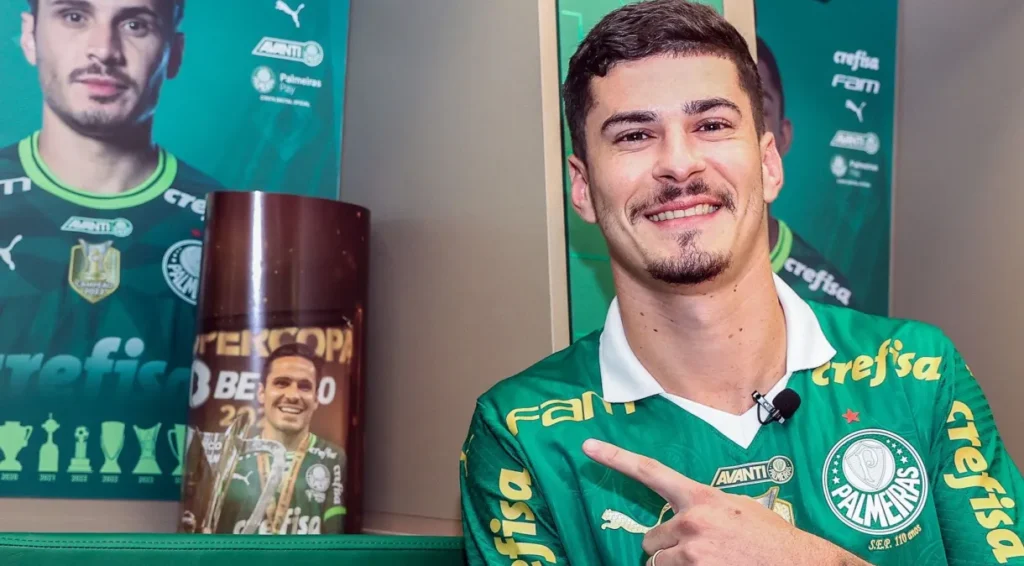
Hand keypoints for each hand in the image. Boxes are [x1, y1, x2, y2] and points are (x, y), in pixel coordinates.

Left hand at [582, 439, 869, 565]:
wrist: (801, 565)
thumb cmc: (772, 540)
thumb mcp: (739, 509)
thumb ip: (704, 507)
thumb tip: (681, 516)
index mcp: (701, 497)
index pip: (650, 471)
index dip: (615, 458)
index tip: (587, 446)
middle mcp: (690, 522)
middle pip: (650, 539)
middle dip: (667, 549)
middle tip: (699, 553)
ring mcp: (691, 553)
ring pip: (658, 564)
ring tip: (711, 563)